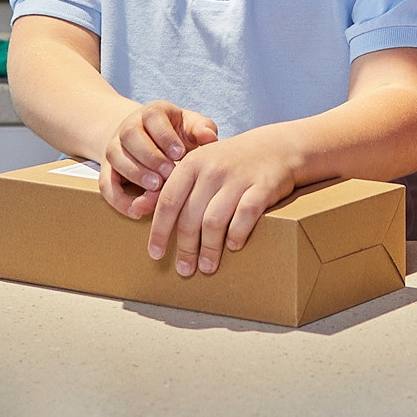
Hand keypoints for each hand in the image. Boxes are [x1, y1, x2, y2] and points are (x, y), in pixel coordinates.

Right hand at [102, 99, 217, 209]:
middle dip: (150, 156)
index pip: (152, 117)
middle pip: (130, 135)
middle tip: (168, 174)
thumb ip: (201, 129)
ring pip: (115, 157)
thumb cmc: (178, 135)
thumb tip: (210, 138)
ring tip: (156, 188)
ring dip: (135, 174)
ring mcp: (115, 148)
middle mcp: (128, 126)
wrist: (150, 141)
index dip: (165, 136)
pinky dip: (118, 199)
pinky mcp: (108, 170)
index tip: (180, 154)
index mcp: (151, 112)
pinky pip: (105, 184)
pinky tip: (137, 210)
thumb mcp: (191, 126)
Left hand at [146, 128, 297, 276]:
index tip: (156, 255)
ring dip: (209, 249)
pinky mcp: (262, 186)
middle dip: (186, 248)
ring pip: (215, 222)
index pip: (168, 202)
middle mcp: (213, 169)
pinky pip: (245, 217)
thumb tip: (138, 209)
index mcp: (192, 163)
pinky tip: (233, 246)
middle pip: (191, 217)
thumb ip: (172, 187)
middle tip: (185, 269)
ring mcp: (238, 178)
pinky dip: (236, 235)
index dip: (159, 232)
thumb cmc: (232, 162)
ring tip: (208, 267)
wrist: (279, 146)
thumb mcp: (200, 166)